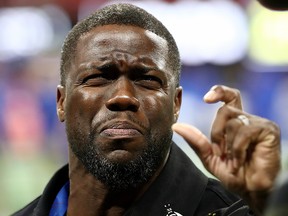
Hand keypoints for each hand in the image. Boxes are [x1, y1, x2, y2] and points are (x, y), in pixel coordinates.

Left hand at [172, 85, 280, 214]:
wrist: (250, 191)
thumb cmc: (233, 174)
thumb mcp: (209, 156)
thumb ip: (195, 140)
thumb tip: (176, 126)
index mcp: (235, 123)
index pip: (229, 97)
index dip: (219, 92)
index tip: (206, 99)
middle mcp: (247, 119)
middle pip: (224, 111)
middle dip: (216, 133)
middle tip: (220, 153)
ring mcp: (259, 123)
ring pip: (233, 123)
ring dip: (229, 146)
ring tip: (234, 161)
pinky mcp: (268, 130)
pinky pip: (244, 132)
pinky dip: (237, 149)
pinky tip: (240, 161)